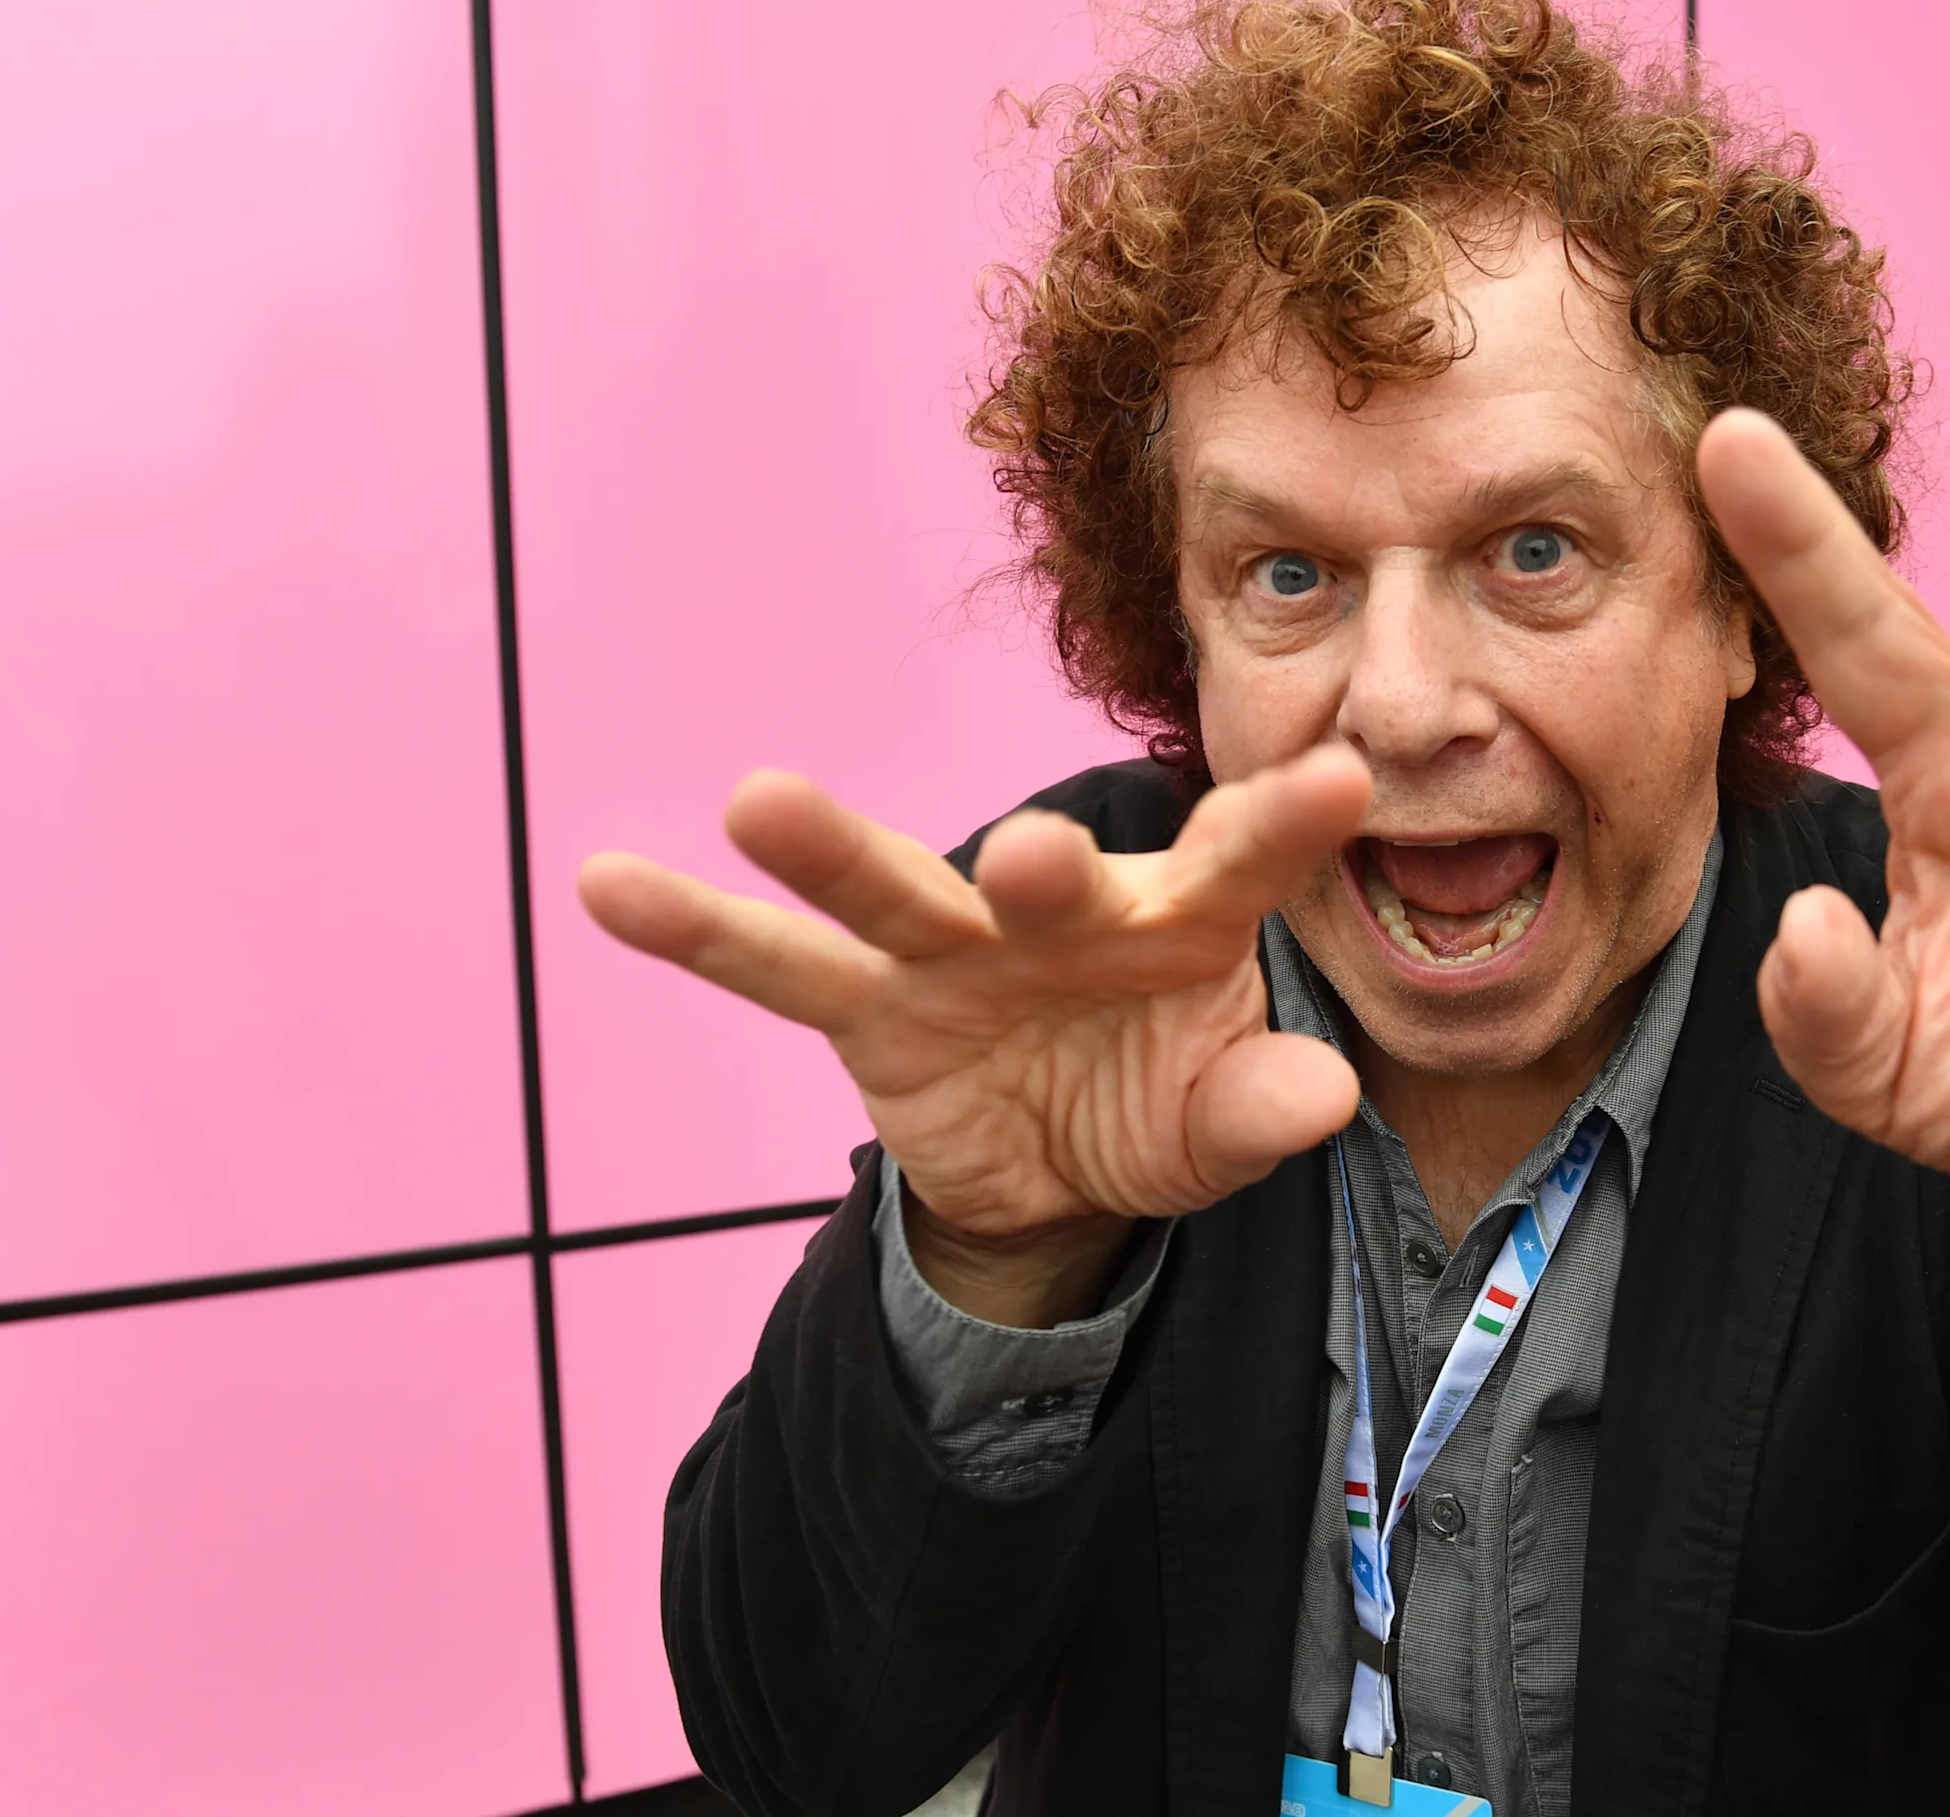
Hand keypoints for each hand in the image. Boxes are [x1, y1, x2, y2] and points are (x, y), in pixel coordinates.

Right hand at [579, 744, 1372, 1325]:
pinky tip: (607, 881)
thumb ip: (1260, 1110)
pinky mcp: (871, 1010)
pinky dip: (693, 929)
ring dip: (827, 848)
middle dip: (1040, 864)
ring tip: (755, 797)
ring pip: (890, 892)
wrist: (1064, 1171)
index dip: (1287, 825)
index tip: (1342, 777)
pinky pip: (776, 967)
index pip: (1243, 865)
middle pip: (1055, 877)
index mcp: (1182, 922)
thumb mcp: (1218, 1130)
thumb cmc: (1162, 1106)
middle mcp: (1062, 911)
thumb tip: (1323, 1098)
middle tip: (1032, 853)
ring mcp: (956, 951)